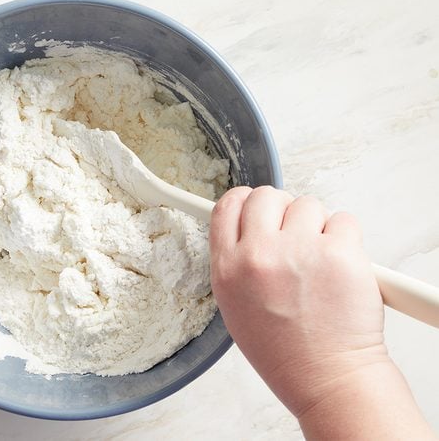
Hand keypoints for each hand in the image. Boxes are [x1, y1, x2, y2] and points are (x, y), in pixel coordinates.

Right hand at [209, 186, 433, 438]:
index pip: (228, 206)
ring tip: (318, 262)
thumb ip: (237, 261)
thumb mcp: (234, 305)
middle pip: (266, 196)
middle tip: (294, 234)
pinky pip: (343, 220)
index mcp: (228, 268)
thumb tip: (249, 225)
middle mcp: (258, 254)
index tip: (256, 206)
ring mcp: (299, 250)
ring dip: (316, 225)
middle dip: (282, 208)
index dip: (244, 200)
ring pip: (308, 204)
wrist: (327, 378)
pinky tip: (339, 267)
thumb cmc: (283, 350)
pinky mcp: (339, 252)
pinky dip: (345, 238)